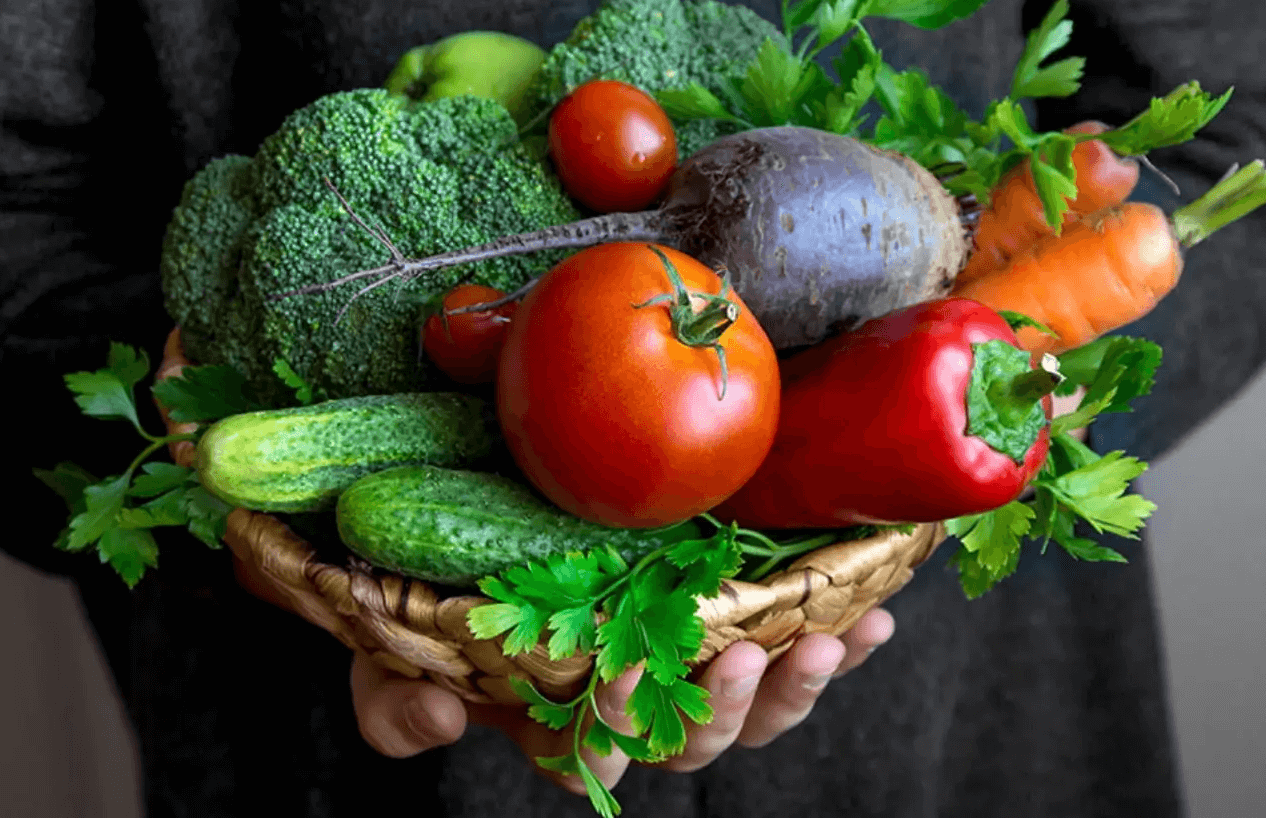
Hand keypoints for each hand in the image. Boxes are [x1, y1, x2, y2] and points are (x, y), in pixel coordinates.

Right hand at [157, 327, 896, 794]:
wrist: (470, 520)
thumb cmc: (435, 594)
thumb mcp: (391, 647)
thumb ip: (394, 699)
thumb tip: (438, 718)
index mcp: (552, 709)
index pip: (585, 745)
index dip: (610, 728)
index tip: (624, 675)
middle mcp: (628, 690)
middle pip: (687, 735)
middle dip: (720, 710)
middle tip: (739, 658)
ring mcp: (683, 653)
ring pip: (751, 702)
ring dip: (792, 682)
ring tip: (827, 642)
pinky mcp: (731, 608)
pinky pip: (794, 641)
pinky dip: (840, 632)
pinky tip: (875, 618)